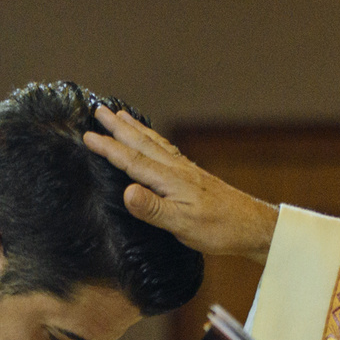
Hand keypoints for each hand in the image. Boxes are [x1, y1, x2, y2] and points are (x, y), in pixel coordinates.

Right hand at [83, 106, 280, 261]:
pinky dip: (153, 139)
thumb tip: (126, 192)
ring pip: (155, 143)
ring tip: (121, 115)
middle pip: (142, 144)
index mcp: (170, 181)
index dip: (109, 148)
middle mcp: (177, 170)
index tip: (88, 135)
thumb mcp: (182, 225)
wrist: (251, 226)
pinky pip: (166, 150)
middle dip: (119, 127)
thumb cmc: (218, 229)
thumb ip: (153, 209)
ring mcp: (186, 171)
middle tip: (99, 110)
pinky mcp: (193, 176)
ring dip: (135, 129)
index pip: (132, 161)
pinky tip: (152, 140)